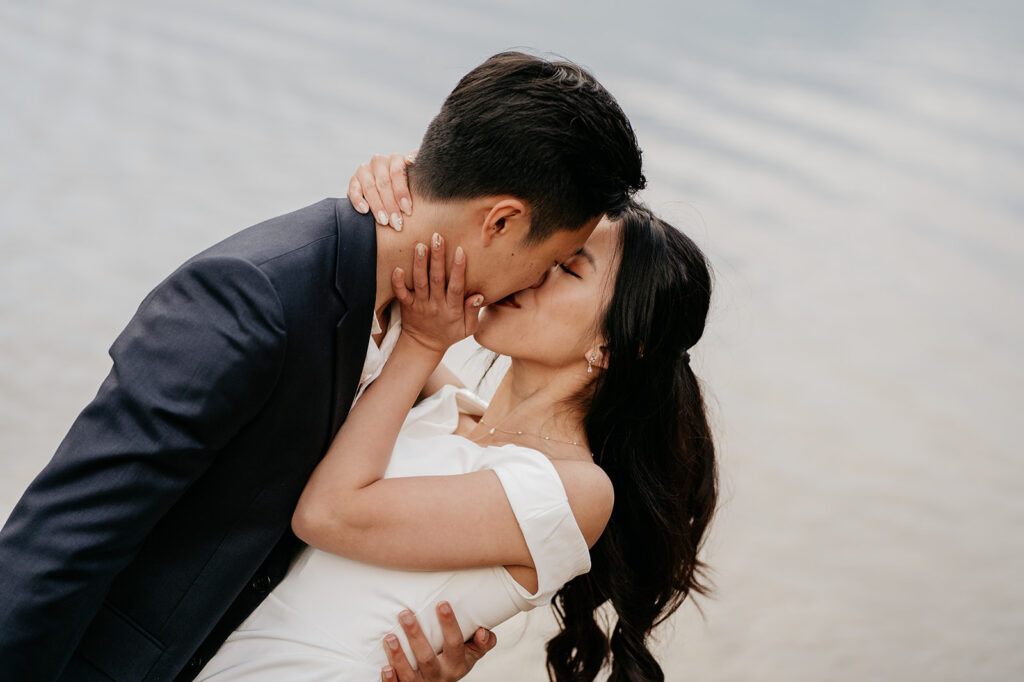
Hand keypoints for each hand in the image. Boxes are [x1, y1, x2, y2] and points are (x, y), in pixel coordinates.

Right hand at [348, 151, 416, 229]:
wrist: (387, 191)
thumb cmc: (405, 187)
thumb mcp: (414, 179)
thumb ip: (417, 170)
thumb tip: (414, 160)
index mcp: (396, 159)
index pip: (397, 172)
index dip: (402, 192)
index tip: (407, 210)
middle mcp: (379, 162)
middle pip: (384, 183)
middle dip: (391, 205)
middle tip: (397, 223)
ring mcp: (365, 170)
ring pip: (370, 187)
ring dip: (377, 206)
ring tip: (384, 221)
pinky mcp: (354, 181)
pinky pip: (353, 190)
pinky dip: (358, 201)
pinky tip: (365, 211)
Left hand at [381, 603, 496, 681]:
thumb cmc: (454, 663)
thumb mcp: (472, 655)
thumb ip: (483, 643)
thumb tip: (482, 631)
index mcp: (457, 664)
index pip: (455, 643)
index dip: (449, 624)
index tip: (442, 604)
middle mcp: (440, 676)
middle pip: (427, 658)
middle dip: (416, 636)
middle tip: (405, 614)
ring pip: (410, 674)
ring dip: (399, 656)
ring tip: (390, 637)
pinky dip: (391, 680)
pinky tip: (386, 667)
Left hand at [392, 233, 482, 356]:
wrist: (424, 345)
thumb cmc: (449, 333)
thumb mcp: (468, 329)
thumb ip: (474, 312)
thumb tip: (478, 296)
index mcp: (453, 309)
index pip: (456, 286)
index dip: (458, 269)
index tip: (459, 250)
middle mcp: (436, 305)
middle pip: (436, 280)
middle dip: (437, 258)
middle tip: (437, 237)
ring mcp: (420, 305)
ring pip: (420, 283)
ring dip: (419, 264)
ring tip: (420, 246)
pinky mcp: (407, 305)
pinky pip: (401, 294)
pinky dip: (398, 282)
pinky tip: (397, 269)